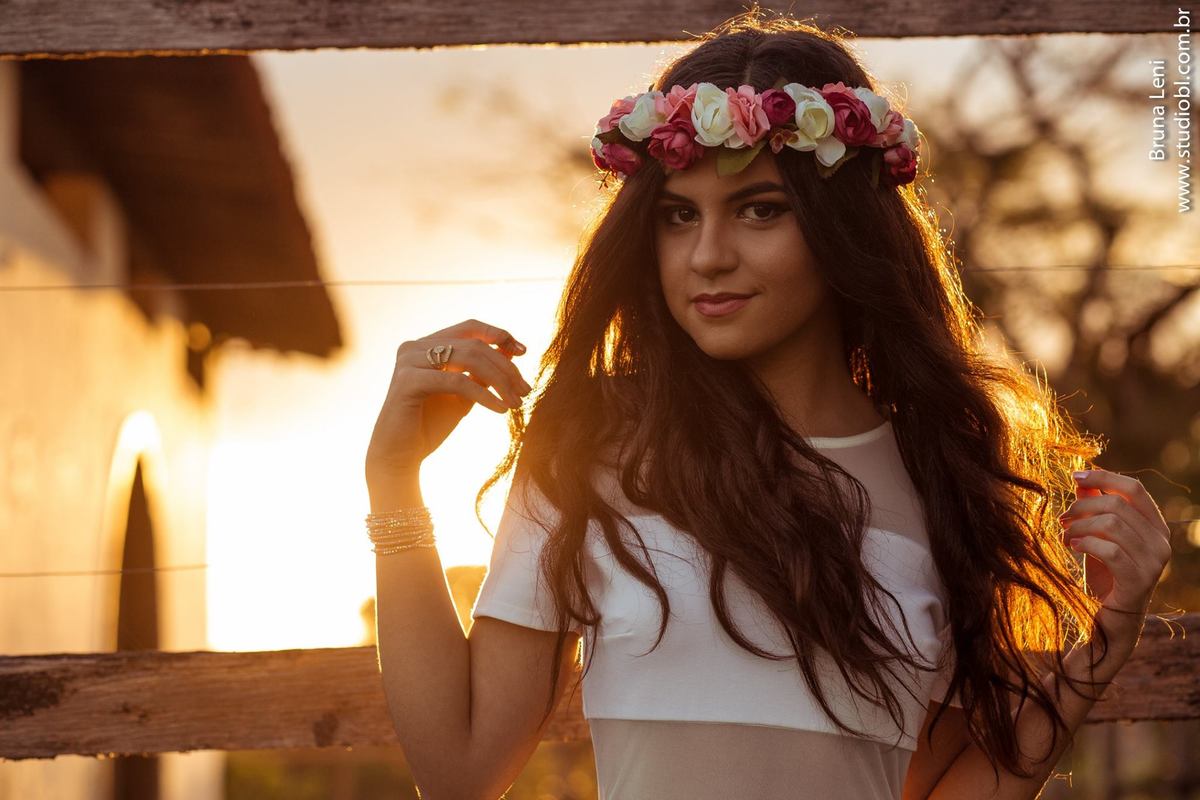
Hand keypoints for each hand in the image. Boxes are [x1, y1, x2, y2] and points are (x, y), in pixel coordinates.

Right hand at [364, 318, 532, 477]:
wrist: (400, 456)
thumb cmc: (430, 425)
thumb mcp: (464, 394)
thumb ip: (482, 372)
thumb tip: (511, 351)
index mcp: (426, 345)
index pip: (469, 328)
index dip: (498, 335)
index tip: (523, 351)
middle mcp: (414, 347)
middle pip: (474, 344)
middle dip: (505, 366)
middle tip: (525, 390)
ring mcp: (409, 361)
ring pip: (468, 358)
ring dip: (499, 380)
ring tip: (516, 402)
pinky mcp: (408, 381)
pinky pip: (457, 381)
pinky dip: (483, 395)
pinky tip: (500, 410)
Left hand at [1058, 468, 1171, 649]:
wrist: (1109, 618)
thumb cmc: (1104, 574)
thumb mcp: (1097, 536)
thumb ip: (1094, 508)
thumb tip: (1081, 480)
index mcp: (1156, 527)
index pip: (1134, 489)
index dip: (1104, 477)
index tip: (1074, 476)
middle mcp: (1161, 542)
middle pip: (1118, 505)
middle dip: (1082, 507)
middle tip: (1062, 519)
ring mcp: (1154, 562)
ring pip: (1112, 525)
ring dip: (1080, 526)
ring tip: (1065, 536)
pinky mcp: (1139, 580)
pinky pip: (1110, 550)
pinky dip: (1086, 544)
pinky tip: (1072, 547)